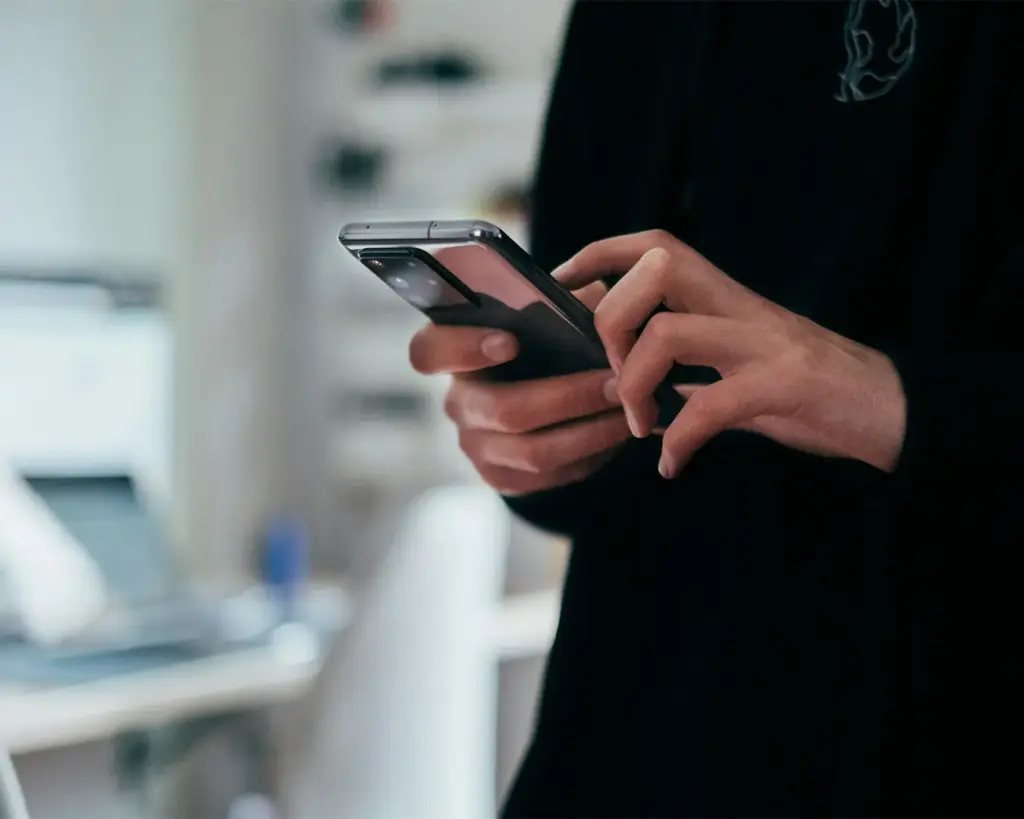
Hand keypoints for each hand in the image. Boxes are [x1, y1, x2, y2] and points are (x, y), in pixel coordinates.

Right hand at [408, 282, 630, 494]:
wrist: (548, 390)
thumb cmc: (547, 339)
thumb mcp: (551, 311)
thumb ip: (561, 302)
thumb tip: (590, 304)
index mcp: (454, 350)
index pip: (429, 351)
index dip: (463, 349)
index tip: (510, 341)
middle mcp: (457, 401)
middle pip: (503, 410)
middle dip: (568, 397)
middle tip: (616, 383)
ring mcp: (475, 444)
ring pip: (533, 451)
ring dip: (589, 432)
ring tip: (628, 411)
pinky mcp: (500, 476)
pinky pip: (547, 476)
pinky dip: (589, 456)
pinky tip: (615, 435)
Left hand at [555, 231, 906, 477]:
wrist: (889, 410)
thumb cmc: (805, 390)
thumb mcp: (738, 367)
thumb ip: (687, 366)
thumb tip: (623, 381)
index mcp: (725, 298)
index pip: (655, 245)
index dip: (599, 253)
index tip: (562, 283)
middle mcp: (741, 307)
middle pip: (655, 269)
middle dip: (611, 321)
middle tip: (612, 378)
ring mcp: (764, 342)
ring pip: (670, 333)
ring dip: (636, 385)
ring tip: (640, 426)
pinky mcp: (786, 384)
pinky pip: (712, 406)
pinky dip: (680, 439)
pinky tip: (673, 464)